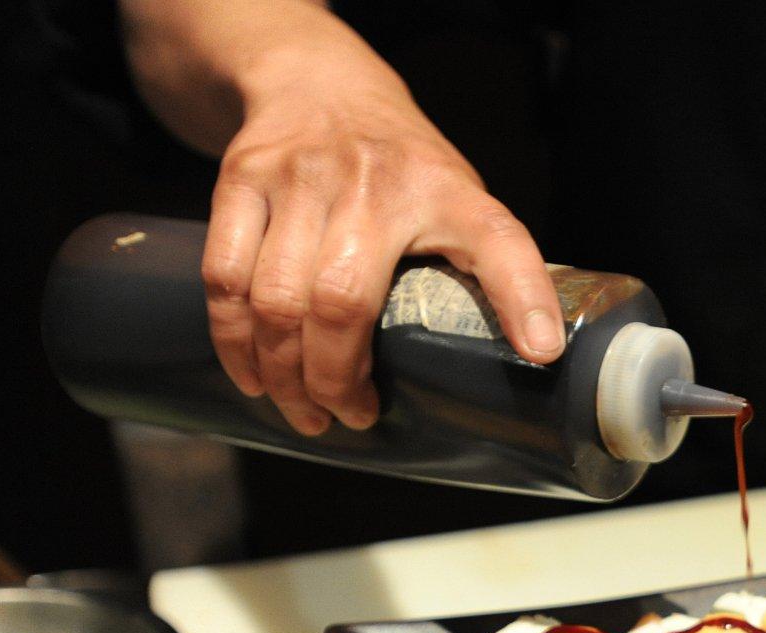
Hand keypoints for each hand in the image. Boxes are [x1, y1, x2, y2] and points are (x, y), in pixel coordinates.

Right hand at [201, 47, 561, 434]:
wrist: (317, 81)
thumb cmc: (400, 167)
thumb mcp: (456, 196)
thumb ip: (479, 264)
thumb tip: (518, 359)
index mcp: (449, 193)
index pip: (499, 241)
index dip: (524, 299)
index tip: (540, 352)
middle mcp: (376, 182)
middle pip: (343, 304)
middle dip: (338, 380)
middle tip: (350, 418)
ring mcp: (301, 177)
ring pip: (278, 301)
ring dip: (286, 375)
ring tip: (306, 413)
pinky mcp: (242, 179)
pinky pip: (224, 278)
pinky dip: (234, 342)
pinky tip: (254, 378)